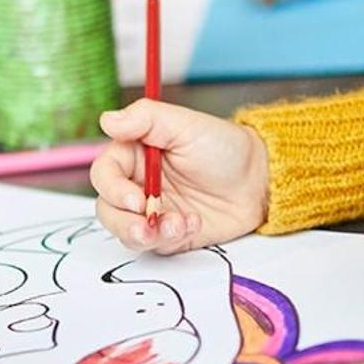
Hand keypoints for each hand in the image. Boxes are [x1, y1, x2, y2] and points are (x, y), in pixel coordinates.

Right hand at [92, 100, 267, 252]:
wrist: (259, 180)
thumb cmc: (223, 146)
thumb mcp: (185, 123)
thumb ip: (144, 118)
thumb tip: (107, 120)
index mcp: (134, 154)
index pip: (105, 173)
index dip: (113, 188)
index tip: (136, 199)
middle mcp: (137, 184)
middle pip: (107, 208)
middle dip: (123, 222)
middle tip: (147, 225)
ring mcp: (152, 212)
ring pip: (125, 231)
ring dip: (145, 235)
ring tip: (176, 225)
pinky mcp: (168, 234)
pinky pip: (155, 246)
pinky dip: (170, 239)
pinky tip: (192, 224)